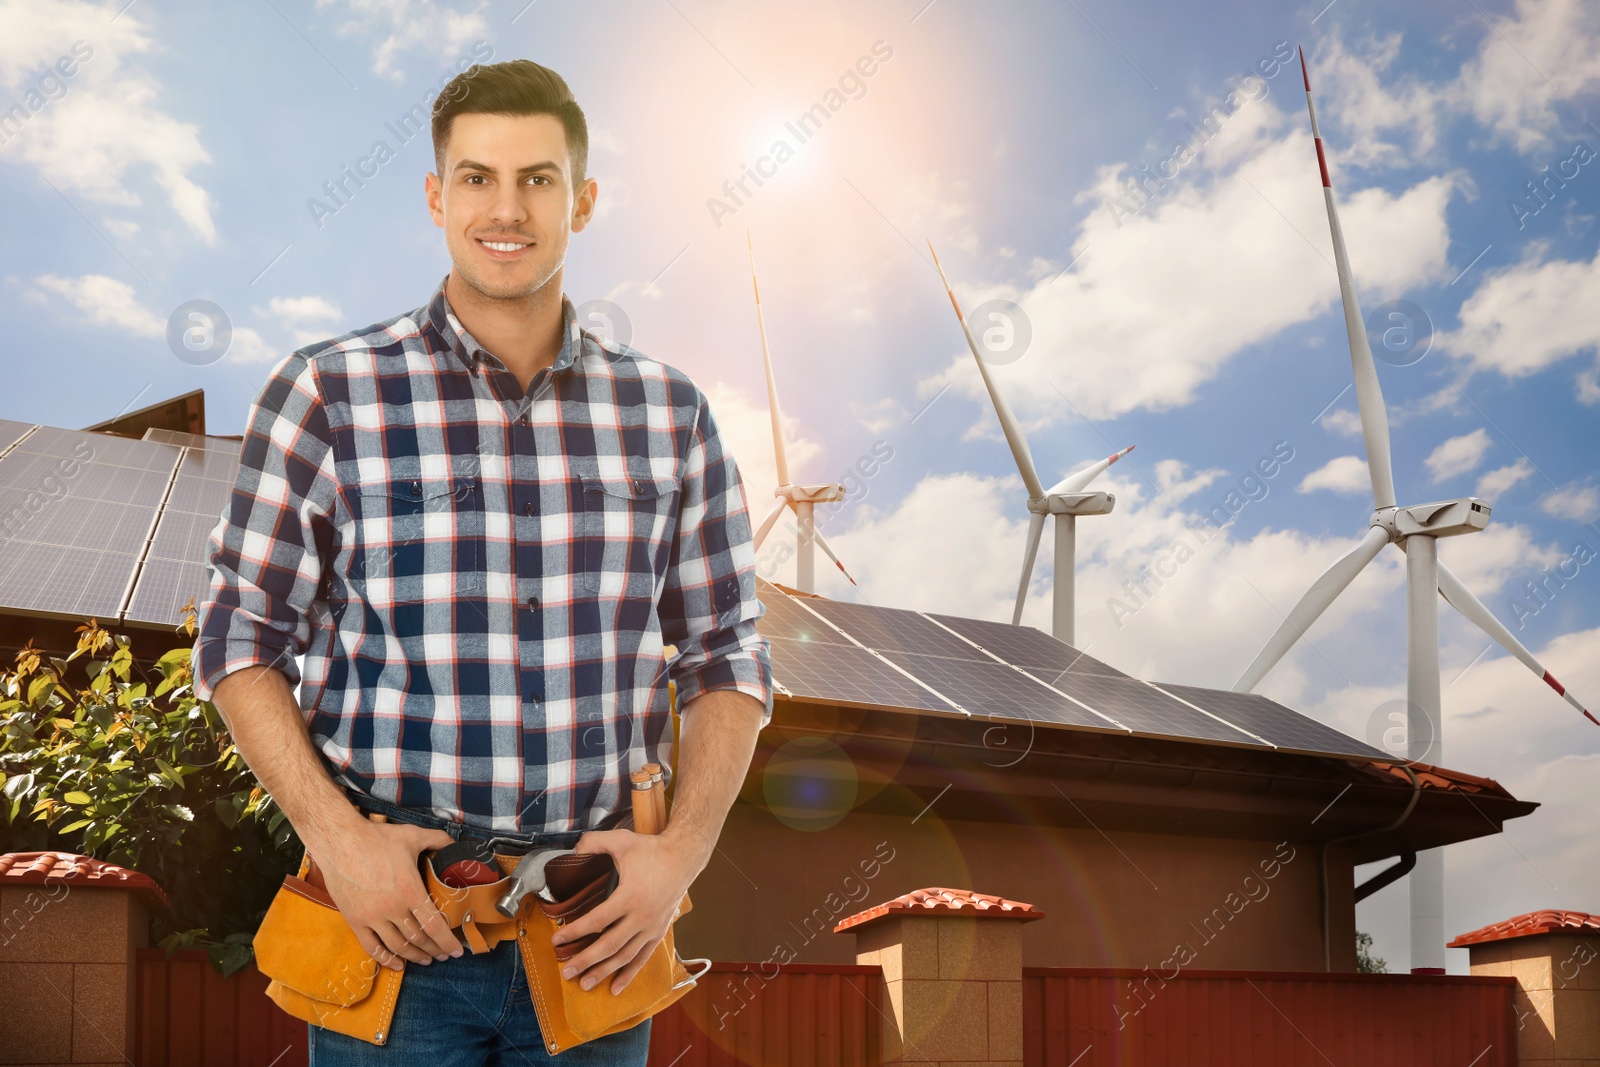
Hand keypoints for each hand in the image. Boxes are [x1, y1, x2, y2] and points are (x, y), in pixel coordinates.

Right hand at [309, 815, 462, 969]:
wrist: (339, 841)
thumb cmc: (376, 838)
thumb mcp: (413, 835)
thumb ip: (438, 840)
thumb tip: (456, 845)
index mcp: (410, 890)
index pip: (434, 925)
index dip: (447, 941)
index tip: (457, 951)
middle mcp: (392, 908)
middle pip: (418, 938)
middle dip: (434, 949)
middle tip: (443, 954)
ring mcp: (372, 917)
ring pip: (398, 946)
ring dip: (414, 956)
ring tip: (426, 959)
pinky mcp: (354, 920)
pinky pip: (371, 947)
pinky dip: (386, 959)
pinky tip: (397, 964)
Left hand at [552, 828, 701, 993]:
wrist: (684, 857)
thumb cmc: (652, 849)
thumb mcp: (621, 841)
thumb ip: (594, 842)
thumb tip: (573, 849)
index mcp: (630, 896)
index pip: (597, 920)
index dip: (575, 931)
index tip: (556, 940)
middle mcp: (641, 916)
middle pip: (609, 945)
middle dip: (585, 960)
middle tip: (566, 972)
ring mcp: (651, 927)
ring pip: (625, 956)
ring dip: (604, 972)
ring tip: (585, 984)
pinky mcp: (659, 931)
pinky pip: (642, 957)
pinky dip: (629, 974)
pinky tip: (616, 988)